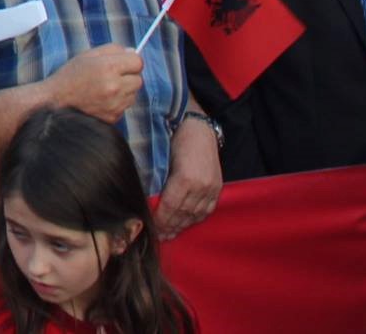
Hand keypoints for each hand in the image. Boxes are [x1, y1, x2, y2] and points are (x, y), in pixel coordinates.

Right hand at [52, 44, 143, 121]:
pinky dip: (118, 102)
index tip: (124, 62)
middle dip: (129, 76)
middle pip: (139, 79)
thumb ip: (113, 49)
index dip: (131, 60)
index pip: (138, 62)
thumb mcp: (88, 55)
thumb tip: (133, 52)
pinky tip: (103, 99)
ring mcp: (114, 104)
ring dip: (125, 90)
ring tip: (106, 88)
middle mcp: (114, 87)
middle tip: (113, 75)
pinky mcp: (113, 117)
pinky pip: (125, 106)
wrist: (56, 101)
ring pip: (133, 94)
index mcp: (108, 67)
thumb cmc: (71, 76)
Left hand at [154, 117, 221, 238]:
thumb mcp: (162, 158)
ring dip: (182, 226)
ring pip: (195, 214)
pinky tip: (187, 224)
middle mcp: (200, 185)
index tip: (152, 228)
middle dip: (170, 227)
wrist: (198, 128)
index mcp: (184, 178)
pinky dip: (196, 219)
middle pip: (182, 213)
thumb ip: (158, 180)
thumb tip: (148, 200)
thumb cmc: (174, 139)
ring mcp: (211, 188)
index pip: (170, 206)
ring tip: (171, 234)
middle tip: (160, 237)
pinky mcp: (217, 188)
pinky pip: (207, 210)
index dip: (160, 220)